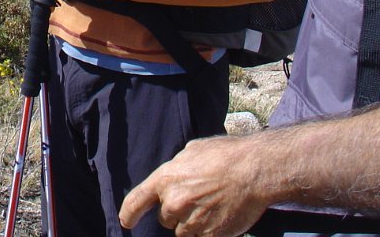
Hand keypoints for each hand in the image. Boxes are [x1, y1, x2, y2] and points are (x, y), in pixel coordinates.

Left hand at [119, 135, 269, 236]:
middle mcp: (174, 202)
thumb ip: (176, 169)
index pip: (137, 200)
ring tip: (212, 206)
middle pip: (166, 218)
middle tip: (198, 198)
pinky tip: (220, 217)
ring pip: (183, 232)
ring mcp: (192, 222)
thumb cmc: (225, 155)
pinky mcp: (210, 236)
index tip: (126, 221)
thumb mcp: (192, 152)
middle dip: (177, 212)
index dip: (129, 213)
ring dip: (193, 224)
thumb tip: (174, 178)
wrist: (253, 170)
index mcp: (166, 179)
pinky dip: (208, 232)